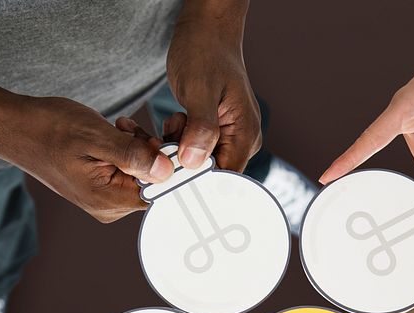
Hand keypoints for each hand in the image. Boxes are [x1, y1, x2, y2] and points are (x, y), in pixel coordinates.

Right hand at [6, 96, 174, 222]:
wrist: (14, 126)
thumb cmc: (48, 128)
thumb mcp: (97, 136)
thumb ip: (134, 156)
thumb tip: (166, 171)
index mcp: (108, 200)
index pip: (158, 191)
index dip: (165, 162)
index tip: (158, 137)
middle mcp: (107, 207)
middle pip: (151, 183)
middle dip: (149, 151)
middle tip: (131, 127)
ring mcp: (102, 198)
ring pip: (140, 173)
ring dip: (137, 146)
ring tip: (119, 127)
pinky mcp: (98, 186)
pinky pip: (125, 170)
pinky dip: (126, 149)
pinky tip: (114, 132)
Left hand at [164, 0, 260, 171]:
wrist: (206, 31)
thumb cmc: (206, 52)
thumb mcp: (200, 89)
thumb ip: (201, 128)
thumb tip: (194, 161)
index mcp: (246, 134)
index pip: (225, 178)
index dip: (198, 180)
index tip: (173, 169)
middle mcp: (242, 141)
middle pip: (210, 174)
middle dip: (184, 162)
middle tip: (168, 136)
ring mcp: (228, 138)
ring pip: (199, 163)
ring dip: (178, 150)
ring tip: (174, 122)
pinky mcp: (214, 133)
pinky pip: (194, 150)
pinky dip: (178, 141)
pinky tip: (175, 122)